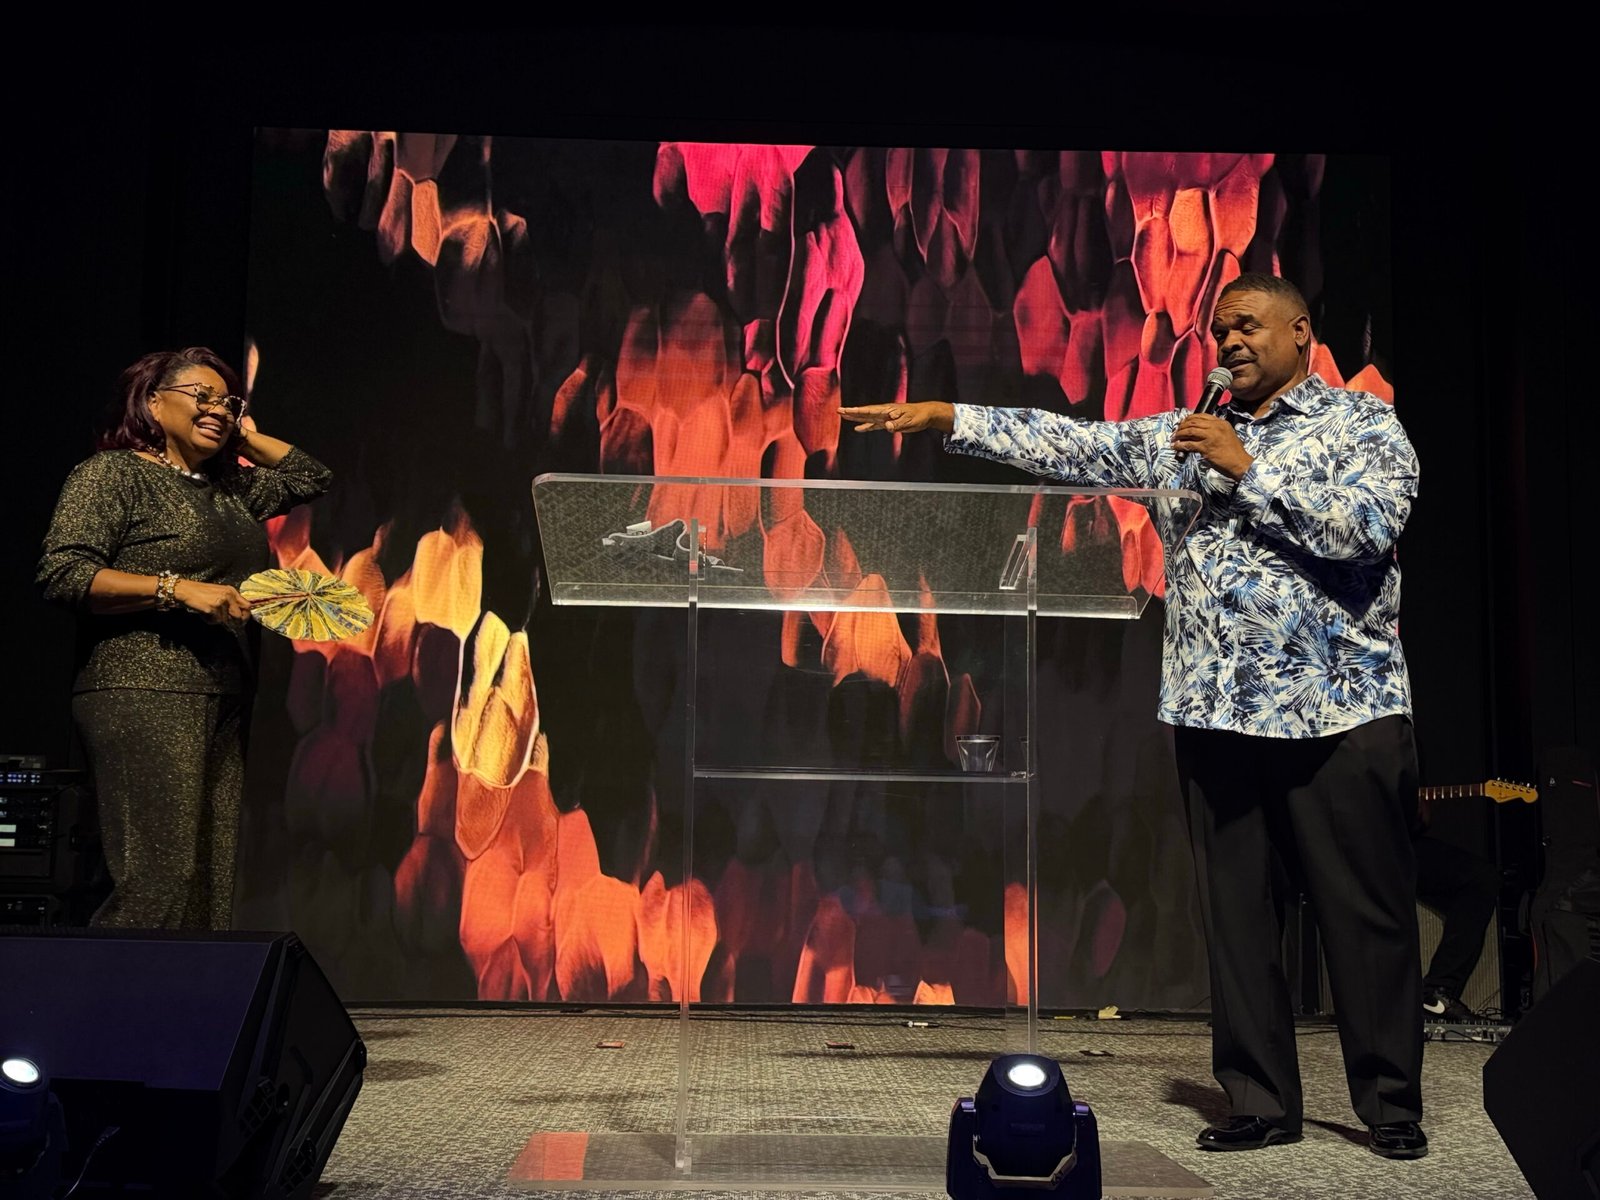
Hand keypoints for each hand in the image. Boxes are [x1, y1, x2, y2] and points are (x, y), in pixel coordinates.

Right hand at [173, 579, 253, 625]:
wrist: (185, 590)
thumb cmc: (201, 593)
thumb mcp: (219, 593)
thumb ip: (229, 602)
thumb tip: (238, 617)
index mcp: (231, 591)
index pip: (247, 605)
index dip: (246, 615)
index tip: (241, 621)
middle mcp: (228, 596)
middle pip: (239, 615)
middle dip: (234, 622)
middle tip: (228, 624)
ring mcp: (220, 602)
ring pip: (225, 620)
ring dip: (217, 620)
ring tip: (208, 612)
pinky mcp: (212, 608)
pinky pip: (215, 621)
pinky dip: (209, 620)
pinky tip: (204, 613)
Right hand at [837, 402, 954, 433]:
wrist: (926, 414)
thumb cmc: (918, 416)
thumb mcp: (909, 421)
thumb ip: (897, 423)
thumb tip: (887, 426)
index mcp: (887, 410)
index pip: (869, 411)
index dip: (857, 411)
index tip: (846, 410)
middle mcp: (884, 412)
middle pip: (864, 412)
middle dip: (852, 412)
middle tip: (839, 411)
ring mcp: (885, 417)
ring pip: (867, 417)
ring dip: (855, 417)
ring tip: (844, 416)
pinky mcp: (888, 422)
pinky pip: (874, 425)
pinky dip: (865, 426)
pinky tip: (858, 429)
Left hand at [1172, 413, 1253, 478]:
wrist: (1239, 463)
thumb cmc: (1234, 451)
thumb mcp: (1227, 434)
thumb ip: (1216, 430)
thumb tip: (1200, 431)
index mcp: (1221, 423)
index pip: (1201, 416)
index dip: (1189, 418)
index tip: (1183, 422)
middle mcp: (1215, 427)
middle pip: (1193, 422)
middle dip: (1182, 426)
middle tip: (1176, 430)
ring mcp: (1210, 437)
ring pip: (1189, 431)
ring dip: (1179, 434)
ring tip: (1174, 438)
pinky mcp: (1206, 448)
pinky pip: (1189, 444)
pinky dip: (1180, 445)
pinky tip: (1176, 447)